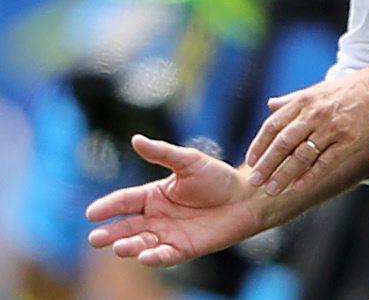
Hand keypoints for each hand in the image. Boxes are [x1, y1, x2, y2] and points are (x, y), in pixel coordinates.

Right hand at [86, 134, 259, 266]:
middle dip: (110, 233)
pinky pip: (165, 256)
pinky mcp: (183, 249)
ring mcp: (168, 234)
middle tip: (95, 238)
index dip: (108, 207)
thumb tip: (136, 139)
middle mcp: (156, 217)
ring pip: (141, 244)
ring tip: (119, 247)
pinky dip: (154, 257)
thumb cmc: (218, 177)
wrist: (247, 196)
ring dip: (129, 246)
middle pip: (127, 226)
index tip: (91, 213)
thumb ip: (162, 153)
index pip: (125, 201)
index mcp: (154, 195)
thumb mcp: (189, 161)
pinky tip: (145, 257)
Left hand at [243, 66, 368, 195]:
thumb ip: (294, 98)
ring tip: (272, 190)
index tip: (251, 160)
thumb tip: (270, 105)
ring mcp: (332, 128)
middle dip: (266, 165)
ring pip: (301, 156)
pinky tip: (299, 186)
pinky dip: (310, 176)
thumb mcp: (321, 88)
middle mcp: (315, 113)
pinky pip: (325, 162)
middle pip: (282, 143)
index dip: (259, 145)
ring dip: (283, 175)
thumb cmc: (356, 87)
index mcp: (306, 100)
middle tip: (254, 182)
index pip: (273, 125)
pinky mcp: (350, 140)